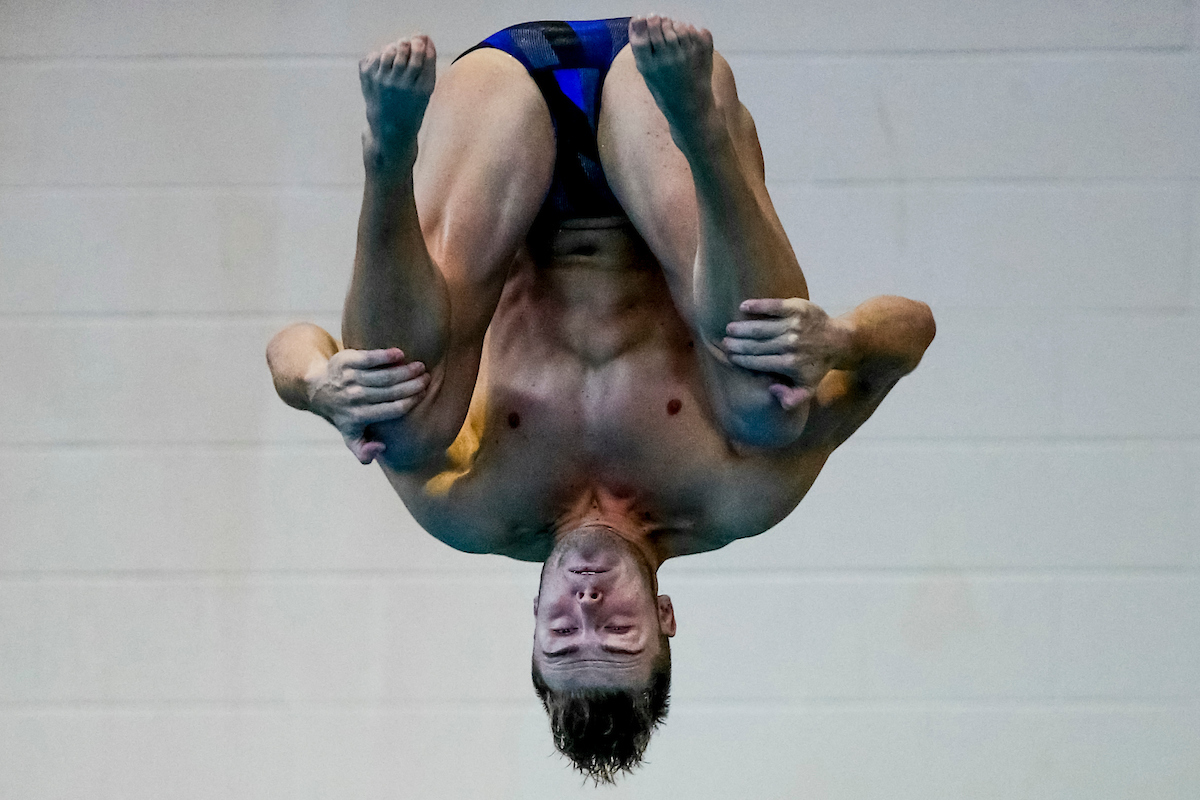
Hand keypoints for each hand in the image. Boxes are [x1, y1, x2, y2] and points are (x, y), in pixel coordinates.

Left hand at [306, 347, 429, 463]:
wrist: (318, 390)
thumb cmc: (344, 414)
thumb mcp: (350, 438)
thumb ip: (364, 452)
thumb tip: (381, 448)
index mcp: (359, 417)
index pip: (393, 409)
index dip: (411, 401)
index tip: (423, 394)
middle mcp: (354, 398)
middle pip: (391, 391)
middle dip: (413, 384)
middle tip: (427, 378)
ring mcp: (349, 378)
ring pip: (384, 375)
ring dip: (405, 370)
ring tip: (420, 366)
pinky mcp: (346, 361)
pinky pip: (370, 358)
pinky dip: (386, 356)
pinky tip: (400, 354)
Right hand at [722, 298, 851, 409]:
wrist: (838, 341)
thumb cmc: (817, 366)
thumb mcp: (808, 388)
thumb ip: (791, 398)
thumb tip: (772, 391)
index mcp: (790, 364)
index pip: (758, 361)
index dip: (741, 359)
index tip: (730, 357)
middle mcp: (791, 345)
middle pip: (756, 345)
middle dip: (737, 344)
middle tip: (724, 343)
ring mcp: (794, 325)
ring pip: (761, 327)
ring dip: (742, 328)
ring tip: (730, 329)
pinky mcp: (798, 308)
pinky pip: (773, 306)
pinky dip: (757, 306)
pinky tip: (743, 306)